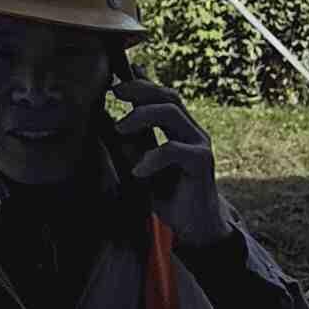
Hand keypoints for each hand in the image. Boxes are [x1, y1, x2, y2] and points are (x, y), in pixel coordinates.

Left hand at [114, 75, 233, 248]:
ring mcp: (199, 143)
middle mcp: (191, 130)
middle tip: (115, 92)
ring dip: (141, 115)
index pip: (161, 95)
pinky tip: (138, 170)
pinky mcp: (201, 162)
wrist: (193, 228)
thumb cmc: (166, 195)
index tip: (115, 80)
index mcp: (178, 128)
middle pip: (168, 96)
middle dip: (139, 89)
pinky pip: (174, 149)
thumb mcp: (141, 164)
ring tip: (120, 128)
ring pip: (171, 112)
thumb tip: (107, 118)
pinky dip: (152, 157)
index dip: (140, 82)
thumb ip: (131, 143)